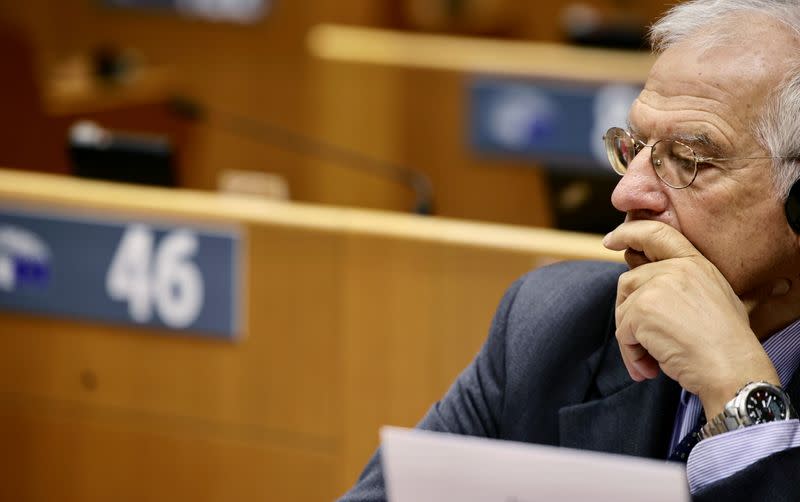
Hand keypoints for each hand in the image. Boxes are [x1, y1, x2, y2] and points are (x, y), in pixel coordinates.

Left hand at [603, 220, 780, 415]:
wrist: (733, 368)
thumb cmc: (727, 344)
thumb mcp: (713, 298)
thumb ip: (682, 285)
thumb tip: (651, 289)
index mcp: (695, 264)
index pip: (656, 233)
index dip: (629, 233)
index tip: (610, 240)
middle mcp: (675, 269)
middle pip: (629, 283)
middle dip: (628, 314)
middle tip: (641, 344)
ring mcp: (657, 287)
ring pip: (623, 311)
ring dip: (632, 341)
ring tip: (650, 362)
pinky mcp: (642, 309)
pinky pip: (623, 333)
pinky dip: (632, 354)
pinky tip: (649, 368)